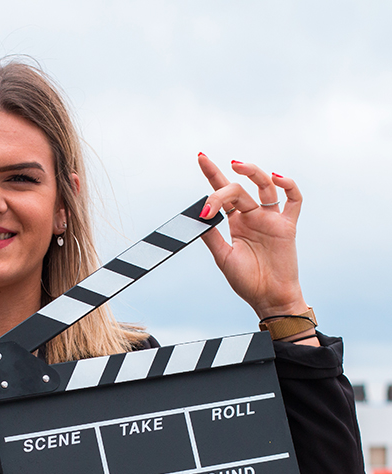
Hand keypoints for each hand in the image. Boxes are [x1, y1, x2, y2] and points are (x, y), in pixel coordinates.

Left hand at [197, 154, 309, 319]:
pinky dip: (288, 186)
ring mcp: (271, 219)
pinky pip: (294, 200)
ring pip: (264, 187)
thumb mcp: (223, 257)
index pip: (223, 193)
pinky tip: (276, 178)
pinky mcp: (287, 226)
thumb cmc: (247, 281)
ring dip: (253, 172)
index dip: (212, 174)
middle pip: (238, 190)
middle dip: (221, 189)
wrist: (269, 298)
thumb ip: (212, 236)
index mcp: (236, 223)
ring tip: (237, 165)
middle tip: (209, 204)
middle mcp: (253, 217)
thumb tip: (198, 215)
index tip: (200, 157)